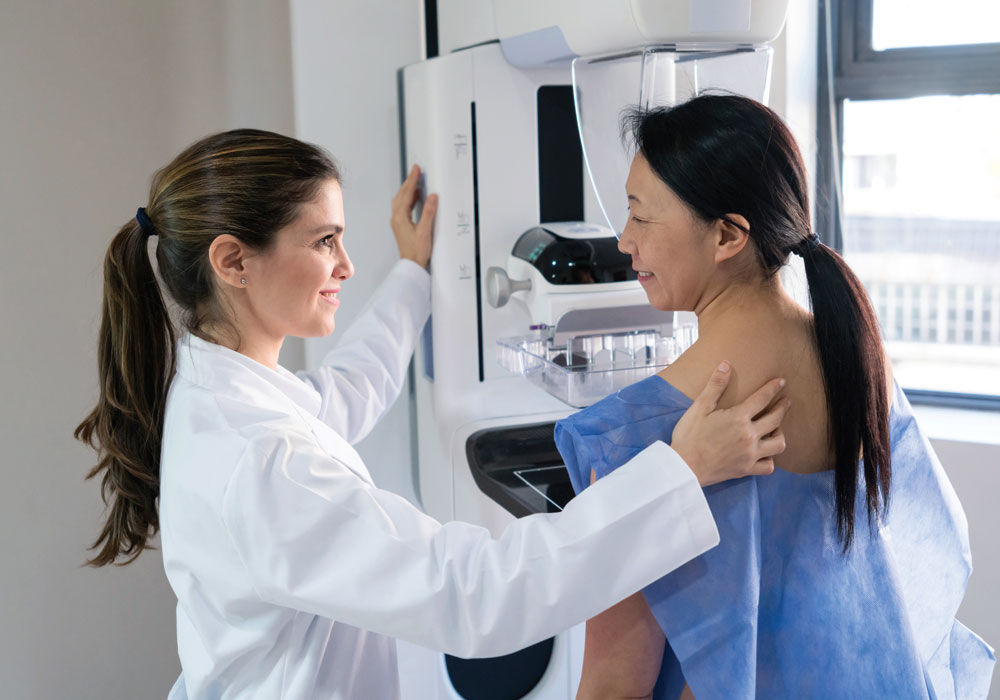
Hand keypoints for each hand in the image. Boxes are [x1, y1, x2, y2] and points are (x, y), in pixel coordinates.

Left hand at [390, 164, 437, 267]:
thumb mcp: (425, 230)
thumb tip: (432, 196)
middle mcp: (396, 218)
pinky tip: (415, 198)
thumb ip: (428, 212)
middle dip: (409, 182)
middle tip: (416, 171)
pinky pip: (403, 207)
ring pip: (401, 200)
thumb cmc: (417, 251)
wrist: (412, 264)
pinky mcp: (401, 226)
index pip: (407, 194)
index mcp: (400, 217)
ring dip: (408, 190)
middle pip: (401, 195)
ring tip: (416, 182)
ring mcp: (398, 222)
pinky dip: (408, 199)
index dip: (412, 180)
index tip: (416, 169)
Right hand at [670, 362, 790, 486]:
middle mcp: (749, 436)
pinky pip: (768, 466)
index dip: (773, 388)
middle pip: (775, 419)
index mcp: (738, 418)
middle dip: (783, 408)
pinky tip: (765, 453)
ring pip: (778, 444)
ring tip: (776, 428)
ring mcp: (750, 454)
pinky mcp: (747, 469)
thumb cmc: (689, 436)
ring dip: (780, 433)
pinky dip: (770, 459)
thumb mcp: (700, 407)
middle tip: (786, 401)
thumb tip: (726, 364)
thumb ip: (715, 386)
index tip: (781, 382)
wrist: (684, 467)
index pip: (762, 399)